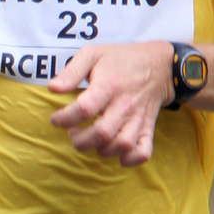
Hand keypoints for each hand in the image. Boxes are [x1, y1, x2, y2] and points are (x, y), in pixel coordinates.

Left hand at [48, 40, 173, 166]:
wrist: (160, 64)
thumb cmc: (121, 59)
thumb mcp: (93, 54)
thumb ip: (71, 71)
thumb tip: (53, 88)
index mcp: (109, 85)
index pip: (85, 109)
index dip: (65, 118)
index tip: (56, 119)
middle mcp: (125, 104)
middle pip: (102, 133)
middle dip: (80, 140)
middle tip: (72, 133)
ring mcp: (138, 118)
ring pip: (121, 145)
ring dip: (101, 150)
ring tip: (91, 141)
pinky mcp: (148, 127)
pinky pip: (144, 151)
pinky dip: (130, 159)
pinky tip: (117, 155)